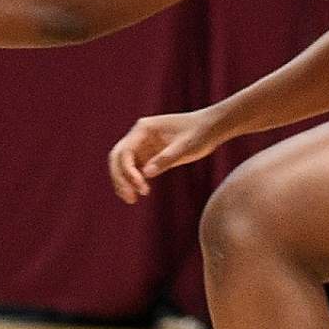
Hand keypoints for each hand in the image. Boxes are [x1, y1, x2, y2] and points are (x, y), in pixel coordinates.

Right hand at [107, 109, 225, 203]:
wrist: (210, 128)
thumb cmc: (200, 133)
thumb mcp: (186, 146)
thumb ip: (166, 158)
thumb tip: (146, 174)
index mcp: (143, 128)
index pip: (125, 151)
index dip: (128, 171)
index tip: (142, 188)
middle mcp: (139, 136)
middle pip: (118, 158)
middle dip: (120, 178)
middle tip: (130, 198)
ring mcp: (142, 145)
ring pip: (123, 165)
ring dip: (123, 182)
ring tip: (131, 200)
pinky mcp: (149, 155)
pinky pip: (134, 170)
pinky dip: (132, 182)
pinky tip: (137, 194)